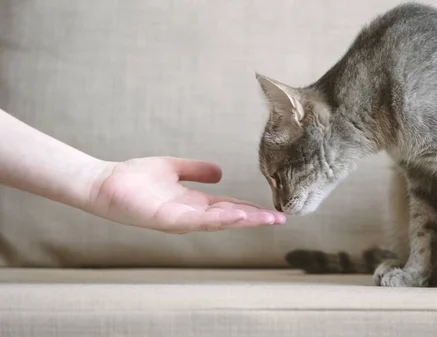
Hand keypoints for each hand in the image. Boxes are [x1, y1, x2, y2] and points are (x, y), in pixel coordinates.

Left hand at [89, 156, 285, 232]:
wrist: (104, 183)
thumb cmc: (134, 178)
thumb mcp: (174, 168)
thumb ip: (196, 170)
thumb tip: (221, 173)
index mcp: (193, 203)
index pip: (228, 208)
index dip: (250, 209)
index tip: (273, 210)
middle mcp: (190, 215)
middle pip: (229, 218)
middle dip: (255, 219)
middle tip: (281, 219)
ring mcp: (180, 220)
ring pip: (218, 222)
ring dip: (244, 221)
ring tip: (267, 219)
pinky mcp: (167, 219)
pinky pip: (198, 220)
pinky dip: (220, 219)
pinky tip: (238, 216)